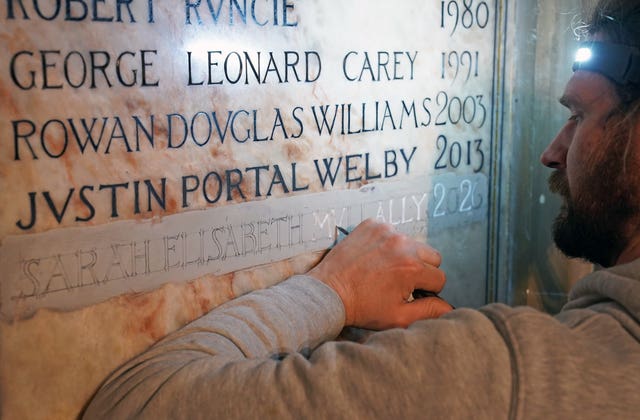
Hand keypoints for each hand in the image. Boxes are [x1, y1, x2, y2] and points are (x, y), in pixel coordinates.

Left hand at [308, 219, 451, 329]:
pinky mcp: (372, 224)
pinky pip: (392, 232)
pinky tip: (374, 259)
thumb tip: (449, 307)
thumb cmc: (362, 307)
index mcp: (412, 267)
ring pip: (412, 243)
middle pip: (432, 256)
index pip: (439, 277)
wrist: (328, 292)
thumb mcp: (398, 317)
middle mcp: (402, 244)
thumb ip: (429, 311)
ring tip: (385, 271)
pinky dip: (387, 244)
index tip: (410, 295)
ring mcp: (386, 231)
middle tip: (400, 283)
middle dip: (421, 270)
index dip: (427, 290)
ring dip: (405, 256)